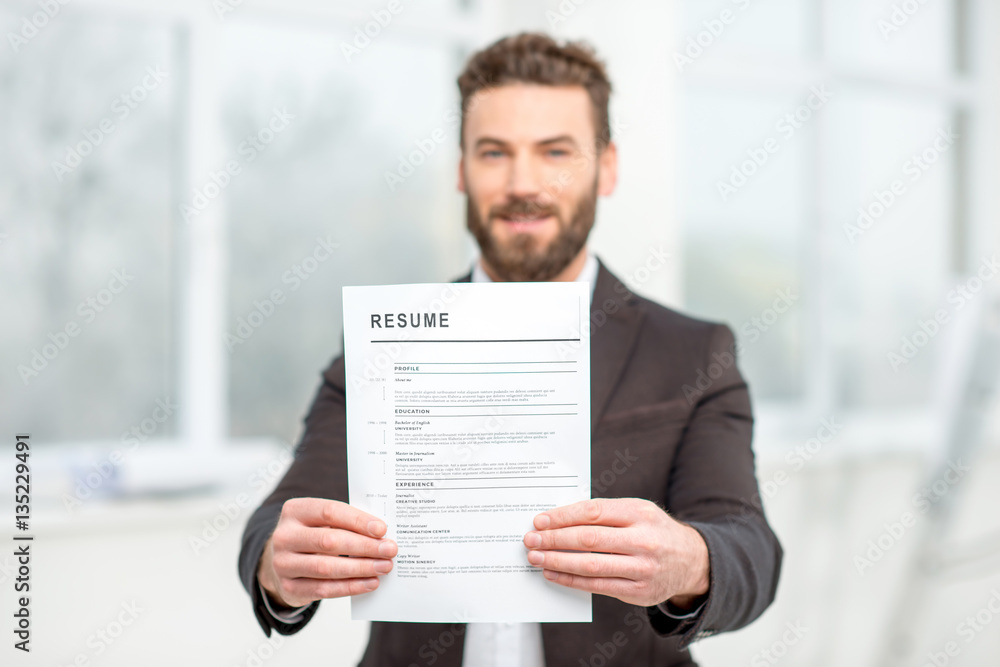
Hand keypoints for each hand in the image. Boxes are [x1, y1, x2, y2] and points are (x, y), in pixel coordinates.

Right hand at [258, 498, 397, 607]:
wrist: (284, 562)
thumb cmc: (313, 536)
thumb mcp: (322, 522)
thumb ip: (346, 523)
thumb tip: (381, 534)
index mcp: (295, 511)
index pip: (330, 512)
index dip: (358, 520)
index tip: (382, 529)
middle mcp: (284, 536)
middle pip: (329, 540)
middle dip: (364, 546)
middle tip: (389, 550)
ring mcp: (283, 563)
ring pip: (327, 567)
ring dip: (361, 568)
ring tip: (384, 567)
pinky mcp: (288, 588)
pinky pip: (324, 589)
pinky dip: (351, 587)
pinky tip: (370, 582)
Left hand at [522, 497, 709, 607]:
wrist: (691, 560)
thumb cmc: (653, 530)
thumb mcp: (636, 511)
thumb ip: (604, 513)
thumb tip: (558, 519)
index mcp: (639, 513)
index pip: (593, 512)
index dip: (563, 517)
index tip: (540, 521)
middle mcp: (644, 540)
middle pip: (589, 539)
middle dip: (555, 539)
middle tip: (531, 540)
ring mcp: (642, 568)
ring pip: (591, 565)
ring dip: (558, 561)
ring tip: (536, 557)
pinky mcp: (639, 592)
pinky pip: (597, 586)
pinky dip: (571, 580)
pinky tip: (553, 573)